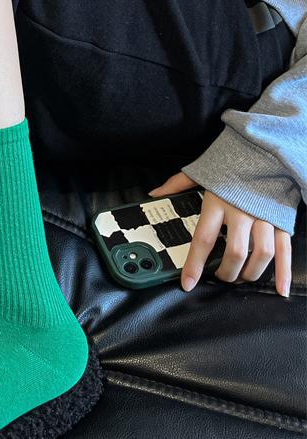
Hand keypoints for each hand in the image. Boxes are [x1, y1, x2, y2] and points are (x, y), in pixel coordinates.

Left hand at [148, 171, 290, 297]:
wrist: (264, 149)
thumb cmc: (231, 163)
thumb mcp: (201, 171)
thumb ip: (178, 184)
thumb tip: (154, 194)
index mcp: (218, 202)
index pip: (203, 239)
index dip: (194, 264)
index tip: (188, 282)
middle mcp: (242, 212)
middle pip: (235, 252)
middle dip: (227, 272)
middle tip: (220, 278)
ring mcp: (264, 217)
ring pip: (261, 254)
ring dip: (250, 273)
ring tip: (242, 278)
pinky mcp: (282, 220)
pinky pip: (285, 250)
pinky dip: (284, 272)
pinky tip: (281, 289)